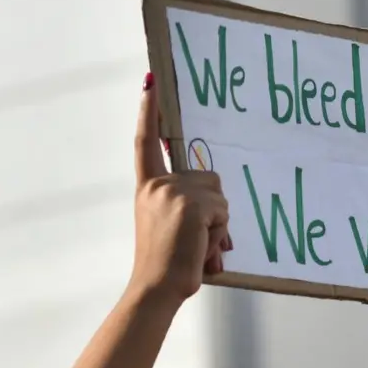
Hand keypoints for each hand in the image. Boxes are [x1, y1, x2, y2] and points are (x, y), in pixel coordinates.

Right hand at [131, 73, 229, 307]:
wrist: (156, 286)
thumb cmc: (166, 265)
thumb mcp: (169, 227)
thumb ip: (183, 208)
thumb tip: (216, 208)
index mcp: (147, 188)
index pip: (145, 142)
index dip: (148, 111)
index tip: (150, 81)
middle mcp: (157, 184)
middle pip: (207, 178)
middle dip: (213, 210)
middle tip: (196, 240)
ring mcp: (173, 192)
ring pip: (218, 196)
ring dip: (218, 224)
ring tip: (198, 246)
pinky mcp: (190, 205)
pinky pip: (222, 211)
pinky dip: (219, 233)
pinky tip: (202, 248)